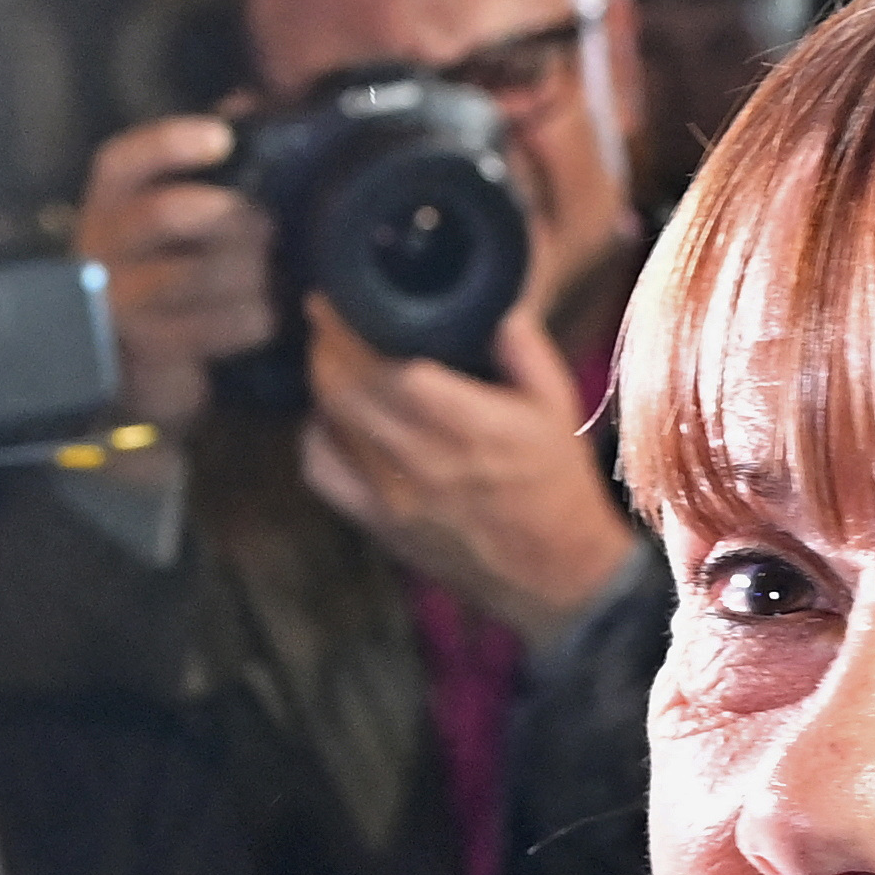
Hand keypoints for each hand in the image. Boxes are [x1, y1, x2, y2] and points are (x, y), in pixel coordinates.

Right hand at [74, 115, 274, 436]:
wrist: (130, 367)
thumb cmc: (161, 271)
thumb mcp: (171, 211)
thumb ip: (206, 160)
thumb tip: (245, 105)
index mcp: (108, 204)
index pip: (124, 162)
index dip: (170, 144)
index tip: (221, 138)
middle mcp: (104, 250)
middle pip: (164, 215)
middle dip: (229, 215)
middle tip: (266, 224)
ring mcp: (120, 304)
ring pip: (194, 274)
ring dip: (248, 270)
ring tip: (272, 272)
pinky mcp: (149, 350)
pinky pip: (215, 327)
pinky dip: (253, 316)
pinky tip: (267, 313)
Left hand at [300, 302, 645, 645]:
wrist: (555, 572)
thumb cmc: (557, 483)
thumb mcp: (557, 405)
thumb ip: (524, 347)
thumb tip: (493, 304)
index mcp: (466, 423)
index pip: (383, 366)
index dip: (344, 331)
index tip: (329, 302)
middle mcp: (420, 458)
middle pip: (342, 391)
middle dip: (323, 348)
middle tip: (325, 322)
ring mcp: (392, 496)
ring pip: (328, 426)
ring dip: (322, 387)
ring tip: (330, 363)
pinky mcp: (379, 524)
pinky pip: (323, 473)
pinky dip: (317, 439)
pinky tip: (332, 421)